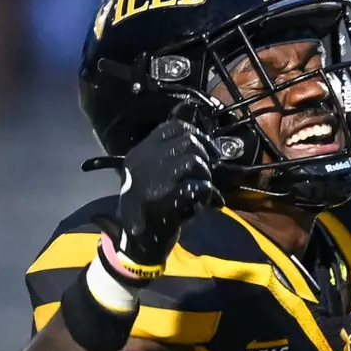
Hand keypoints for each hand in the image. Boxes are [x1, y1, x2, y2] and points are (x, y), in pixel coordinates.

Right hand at [93, 101, 219, 285]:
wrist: (138, 241)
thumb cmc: (152, 205)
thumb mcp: (156, 173)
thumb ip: (171, 149)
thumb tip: (189, 109)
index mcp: (140, 153)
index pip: (173, 127)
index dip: (197, 135)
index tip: (207, 152)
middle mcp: (142, 161)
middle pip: (188, 141)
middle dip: (206, 157)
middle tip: (207, 174)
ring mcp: (152, 180)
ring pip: (194, 160)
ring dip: (207, 175)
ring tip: (205, 189)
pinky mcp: (163, 200)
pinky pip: (198, 186)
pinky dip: (211, 194)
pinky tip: (212, 203)